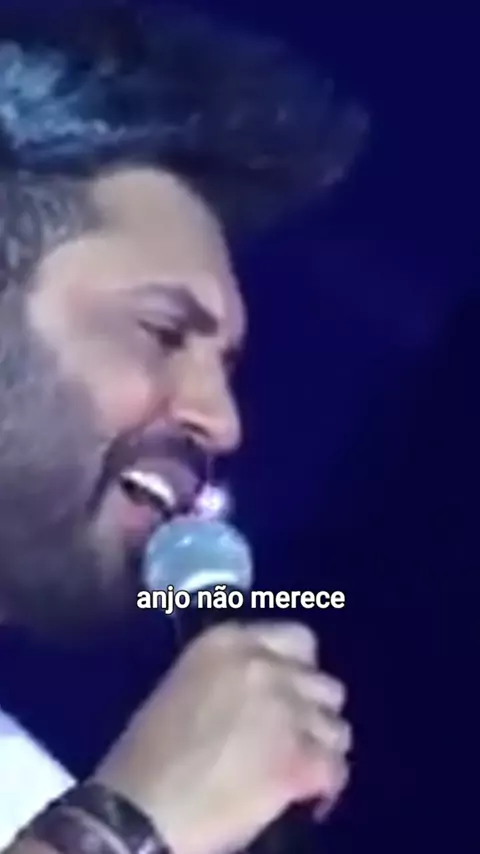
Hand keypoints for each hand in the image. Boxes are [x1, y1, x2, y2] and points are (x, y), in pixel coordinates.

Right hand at [94, 622, 350, 853]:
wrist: (141, 809)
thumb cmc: (147, 755)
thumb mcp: (185, 686)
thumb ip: (231, 677)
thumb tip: (264, 692)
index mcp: (229, 641)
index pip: (299, 639)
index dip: (300, 671)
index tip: (289, 693)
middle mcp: (265, 665)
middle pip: (324, 683)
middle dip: (313, 711)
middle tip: (293, 736)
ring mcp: (287, 710)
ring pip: (337, 727)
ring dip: (321, 748)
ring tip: (298, 770)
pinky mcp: (301, 758)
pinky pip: (337, 769)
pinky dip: (325, 787)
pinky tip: (306, 799)